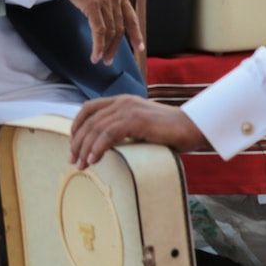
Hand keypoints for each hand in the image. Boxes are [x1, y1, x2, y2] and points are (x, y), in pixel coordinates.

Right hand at [49, 0, 141, 65]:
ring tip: (99, 58)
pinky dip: (98, 45)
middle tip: (108, 59)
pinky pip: (99, 31)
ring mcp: (105, 1)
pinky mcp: (92, 5)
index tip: (140, 47)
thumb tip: (101, 11)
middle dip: (115, 47)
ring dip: (105, 49)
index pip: (132, 17)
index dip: (137, 34)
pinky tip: (94, 54)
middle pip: (120, 29)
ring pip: (110, 32)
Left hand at [70, 94, 207, 166]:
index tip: (73, 144)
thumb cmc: (169, 132)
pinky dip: (98, 147)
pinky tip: (94, 159)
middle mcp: (122, 102)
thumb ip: (124, 130)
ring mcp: (129, 109)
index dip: (76, 125)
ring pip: (97, 127)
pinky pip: (109, 133)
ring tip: (81, 165)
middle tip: (73, 160)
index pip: (89, 108)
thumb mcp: (140, 127)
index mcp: (122, 101)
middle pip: (89, 120)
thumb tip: (105, 146)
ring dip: (85, 148)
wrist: (191, 128)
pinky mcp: (136, 120)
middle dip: (78, 141)